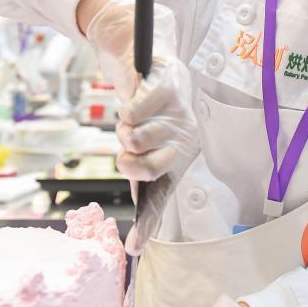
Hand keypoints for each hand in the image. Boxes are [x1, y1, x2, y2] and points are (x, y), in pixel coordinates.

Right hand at [86, 0, 198, 250]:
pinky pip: (136, 109)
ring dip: (124, 130)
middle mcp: (183, 138)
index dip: (146, 223)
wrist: (150, 58)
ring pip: (136, 138)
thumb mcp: (144, 143)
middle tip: (129, 148)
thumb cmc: (149, 109)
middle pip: (147, 171)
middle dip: (129, 163)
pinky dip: (126, 109)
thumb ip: (139, 170)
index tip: (134, 248)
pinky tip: (129, 104)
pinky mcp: (166, 85)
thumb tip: (136, 205)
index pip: (161, 196)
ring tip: (130, 119)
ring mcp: (177, 112)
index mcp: (179, 156)